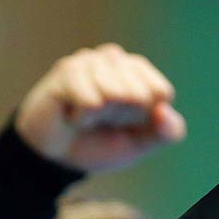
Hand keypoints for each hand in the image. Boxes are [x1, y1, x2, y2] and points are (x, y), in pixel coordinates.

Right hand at [15, 44, 186, 172]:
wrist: (52, 159)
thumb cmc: (95, 145)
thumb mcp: (137, 145)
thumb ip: (165, 133)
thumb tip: (166, 110)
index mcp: (138, 72)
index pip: (160, 92)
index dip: (143, 118)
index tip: (122, 123)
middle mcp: (115, 59)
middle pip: (138, 94)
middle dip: (120, 118)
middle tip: (98, 121)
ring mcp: (90, 61)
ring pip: (116, 93)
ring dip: (99, 117)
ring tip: (84, 118)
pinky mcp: (67, 70)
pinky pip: (91, 98)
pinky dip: (83, 116)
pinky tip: (71, 115)